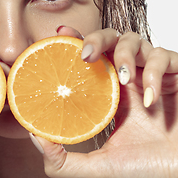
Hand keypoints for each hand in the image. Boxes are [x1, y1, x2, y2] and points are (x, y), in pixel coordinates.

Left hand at [33, 28, 177, 176]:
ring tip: (124, 80)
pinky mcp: (175, 75)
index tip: (59, 34)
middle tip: (85, 55)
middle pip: (109, 39)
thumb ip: (63, 160)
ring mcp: (151, 75)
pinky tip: (149, 98)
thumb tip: (35, 137)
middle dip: (96, 39)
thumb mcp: (97, 166)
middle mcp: (128, 79)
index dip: (75, 42)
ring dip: (124, 54)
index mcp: (109, 93)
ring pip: (134, 39)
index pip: (89, 58)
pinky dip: (154, 74)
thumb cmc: (146, 169)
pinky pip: (163, 57)